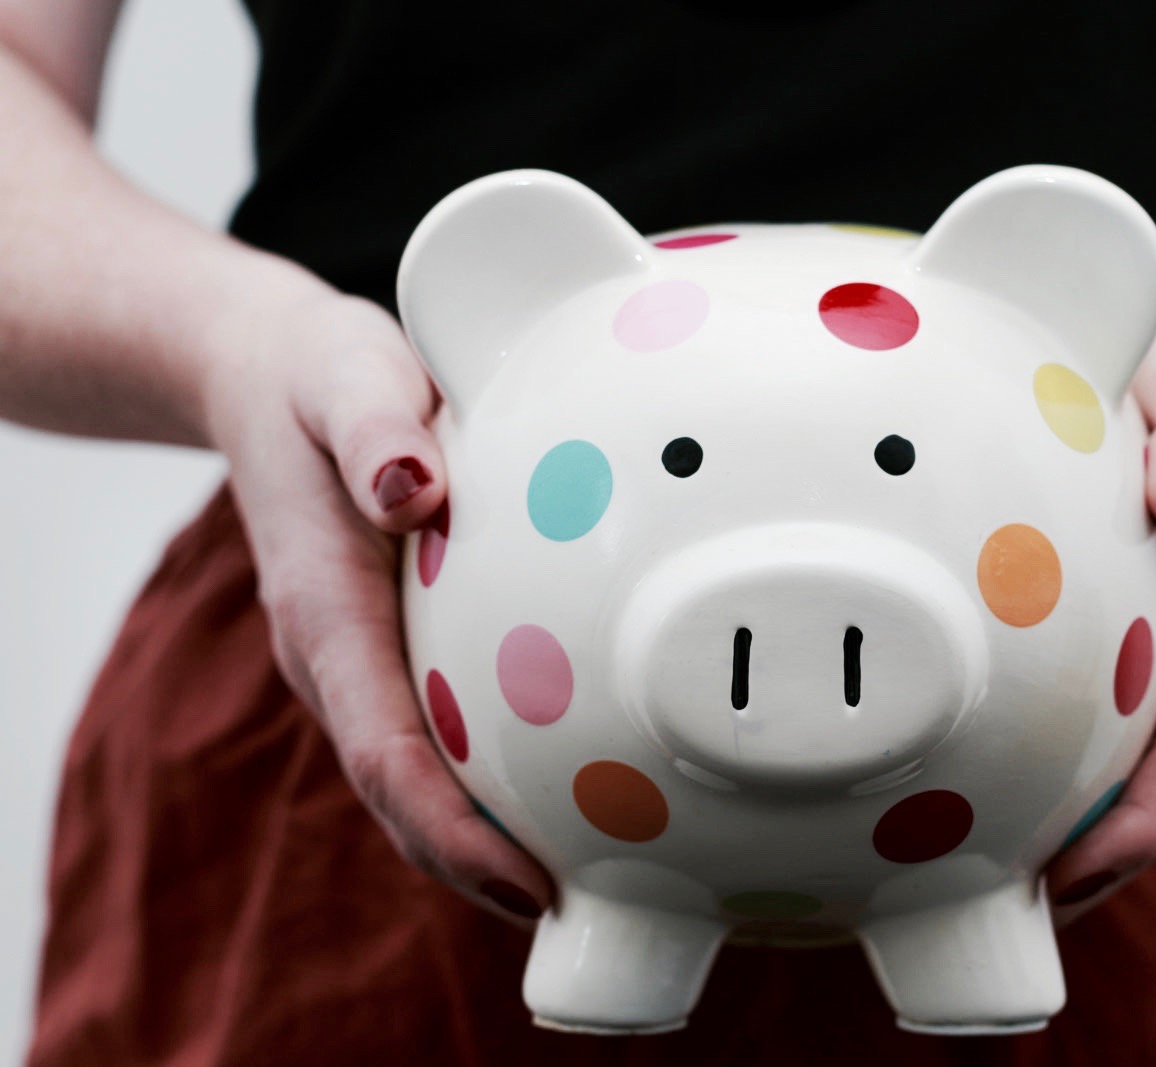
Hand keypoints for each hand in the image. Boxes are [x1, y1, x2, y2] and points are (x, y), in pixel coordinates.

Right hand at [200, 276, 552, 926]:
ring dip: (481, 836)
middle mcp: (339, 655)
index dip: (453, 829)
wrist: (268, 374)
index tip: (526, 883)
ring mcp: (360, 659)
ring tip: (579, 874)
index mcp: (328, 609)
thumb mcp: (346, 371)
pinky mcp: (387, 646)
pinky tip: (549, 791)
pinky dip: (479, 781)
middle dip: (478, 863)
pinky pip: (428, 734)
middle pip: (405, 792)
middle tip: (576, 902)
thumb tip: (413, 490)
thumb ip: (374, 426)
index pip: (386, 751)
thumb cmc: (320, 376)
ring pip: (416, 773)